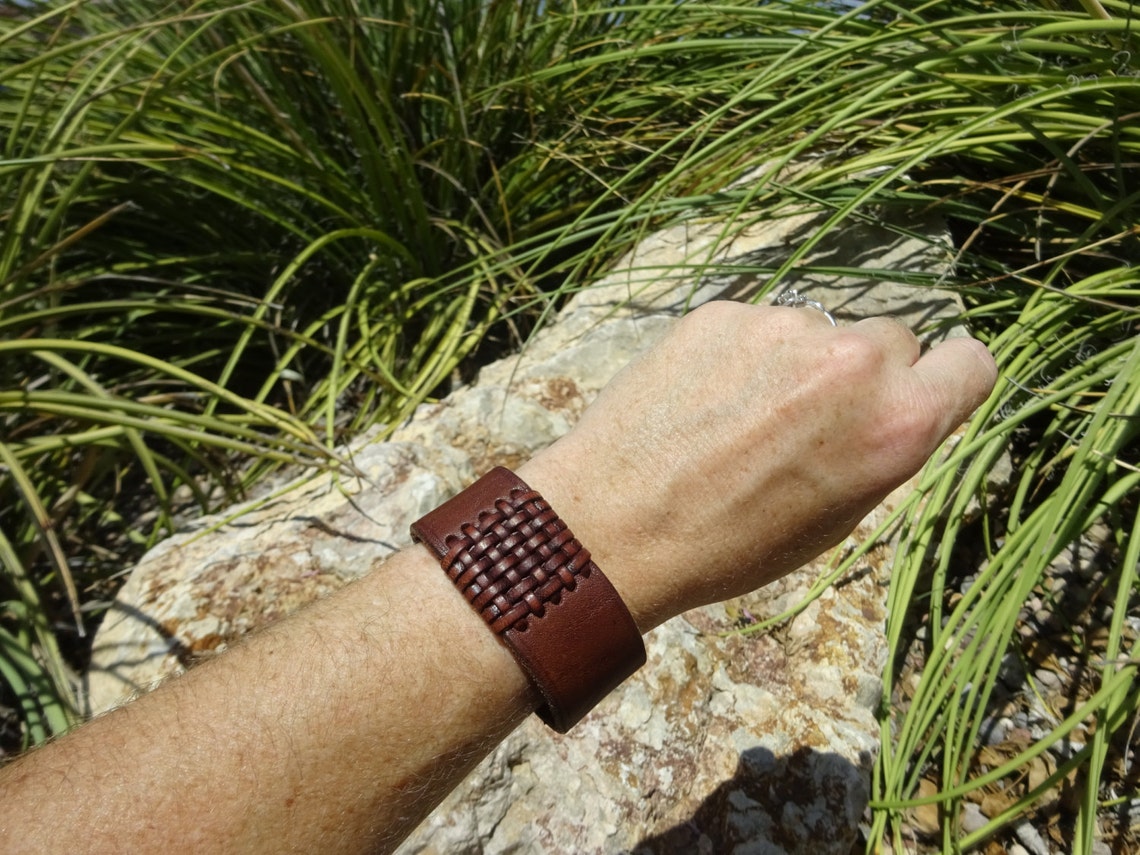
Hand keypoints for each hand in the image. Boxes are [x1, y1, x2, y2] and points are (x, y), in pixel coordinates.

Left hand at [519, 300, 996, 630]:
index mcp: (898, 422)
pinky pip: (758, 324)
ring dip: (797, 362)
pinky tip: (704, 399)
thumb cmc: (731, 544)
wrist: (616, 524)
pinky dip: (742, 353)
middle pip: (893, 339)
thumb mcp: (837, 517)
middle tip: (810, 421)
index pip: (973, 360)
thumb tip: (895, 403)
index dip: (945, 381)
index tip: (917, 396)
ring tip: (741, 419)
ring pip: (819, 329)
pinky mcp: (725, 311)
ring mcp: (785, 326)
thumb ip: (882, 446)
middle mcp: (853, 360)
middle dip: (864, 374)